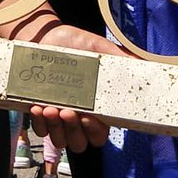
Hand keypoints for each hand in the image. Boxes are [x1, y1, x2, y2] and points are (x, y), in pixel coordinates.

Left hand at [27, 23, 125, 151]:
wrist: (43, 35)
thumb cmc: (73, 43)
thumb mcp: (98, 47)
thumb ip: (119, 57)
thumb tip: (140, 62)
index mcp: (96, 107)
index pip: (99, 133)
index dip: (94, 131)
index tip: (88, 117)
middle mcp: (77, 116)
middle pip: (79, 143)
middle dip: (73, 131)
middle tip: (67, 111)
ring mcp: (57, 117)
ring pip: (59, 141)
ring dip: (55, 128)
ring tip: (49, 108)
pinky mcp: (39, 114)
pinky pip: (40, 131)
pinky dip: (39, 123)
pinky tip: (37, 107)